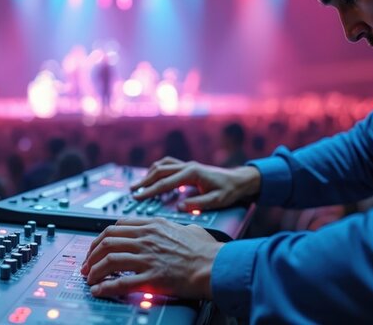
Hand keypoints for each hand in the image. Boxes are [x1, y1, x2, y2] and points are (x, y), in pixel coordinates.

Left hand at [80, 218, 223, 298]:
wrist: (217, 266)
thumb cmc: (208, 251)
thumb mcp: (191, 229)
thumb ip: (179, 228)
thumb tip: (182, 229)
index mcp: (153, 226)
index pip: (117, 226)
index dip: (101, 238)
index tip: (97, 248)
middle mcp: (147, 239)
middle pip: (107, 241)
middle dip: (91, 254)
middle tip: (87, 265)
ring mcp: (148, 257)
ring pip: (108, 260)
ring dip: (94, 271)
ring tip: (90, 279)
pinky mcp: (151, 277)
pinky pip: (120, 282)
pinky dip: (105, 287)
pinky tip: (99, 291)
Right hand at [131, 157, 260, 211]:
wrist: (240, 180)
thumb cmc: (230, 191)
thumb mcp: (217, 200)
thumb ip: (199, 204)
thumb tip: (180, 207)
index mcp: (192, 173)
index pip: (166, 183)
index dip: (151, 191)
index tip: (138, 198)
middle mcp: (188, 166)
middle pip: (160, 171)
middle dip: (145, 181)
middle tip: (133, 192)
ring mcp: (187, 165)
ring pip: (162, 165)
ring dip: (149, 174)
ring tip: (139, 185)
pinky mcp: (188, 167)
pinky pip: (168, 165)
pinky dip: (158, 171)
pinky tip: (153, 179)